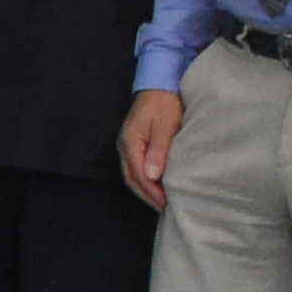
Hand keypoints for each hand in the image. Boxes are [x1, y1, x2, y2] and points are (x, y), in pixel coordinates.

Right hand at [119, 89, 184, 210]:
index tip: (166, 203)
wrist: (160, 83)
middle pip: (132, 177)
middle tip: (164, 208)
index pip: (138, 174)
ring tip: (161, 201)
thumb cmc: (165, 102)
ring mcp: (128, 144)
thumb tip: (153, 176)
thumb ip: (158, 150)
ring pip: (133, 173)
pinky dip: (146, 179)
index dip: (152, 191)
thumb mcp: (165, 125)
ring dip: (146, 189)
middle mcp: (125, 145)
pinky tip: (158, 184)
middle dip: (147, 195)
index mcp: (130, 142)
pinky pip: (137, 166)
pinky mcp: (136, 142)